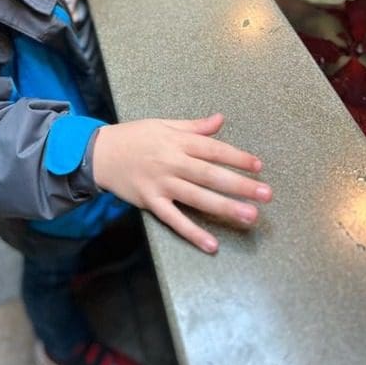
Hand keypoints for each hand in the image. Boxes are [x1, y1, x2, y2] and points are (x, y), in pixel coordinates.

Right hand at [92, 114, 271, 251]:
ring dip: (225, 208)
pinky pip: (174, 219)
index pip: (213, 149)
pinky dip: (192, 232)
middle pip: (210, 174)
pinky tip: (211, 244)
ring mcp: (162, 184)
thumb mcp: (164, 125)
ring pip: (197, 197)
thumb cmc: (135, 136)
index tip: (258, 166)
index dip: (236, 157)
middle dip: (239, 184)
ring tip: (249, 217)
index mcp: (177, 141)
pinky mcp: (151, 202)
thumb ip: (194, 126)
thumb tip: (220, 119)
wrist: (100, 153)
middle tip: (266, 194)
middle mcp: (172, 162)